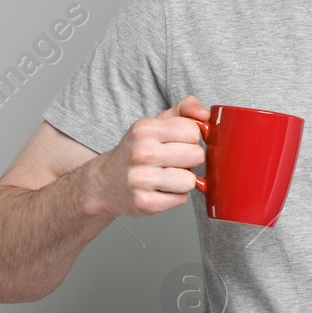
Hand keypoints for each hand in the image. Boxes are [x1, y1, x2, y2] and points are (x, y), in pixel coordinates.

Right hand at [87, 95, 210, 217]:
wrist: (106, 182)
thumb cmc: (137, 151)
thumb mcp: (156, 123)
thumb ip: (184, 110)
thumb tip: (205, 114)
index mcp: (145, 129)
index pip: (193, 131)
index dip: (191, 138)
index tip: (178, 142)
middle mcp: (142, 152)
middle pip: (196, 155)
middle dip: (190, 160)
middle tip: (173, 161)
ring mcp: (141, 179)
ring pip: (190, 180)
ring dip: (183, 180)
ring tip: (166, 176)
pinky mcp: (144, 202)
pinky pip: (181, 199)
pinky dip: (175, 196)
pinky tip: (160, 189)